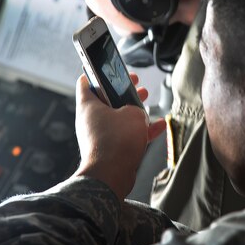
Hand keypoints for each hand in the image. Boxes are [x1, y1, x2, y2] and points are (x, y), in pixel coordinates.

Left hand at [73, 73, 165, 200]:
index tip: (109, 69)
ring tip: (146, 101)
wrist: (111, 175)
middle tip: (134, 84)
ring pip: (117, 117)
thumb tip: (137, 114)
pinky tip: (158, 126)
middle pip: (105, 99)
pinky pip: (125, 135)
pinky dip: (140, 130)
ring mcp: (99, 135)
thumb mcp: (133, 114)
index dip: (96, 72)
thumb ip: (136, 108)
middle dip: (122, 91)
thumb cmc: (116, 141)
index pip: (85, 81)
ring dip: (132, 110)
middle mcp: (90, 120)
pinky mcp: (109, 150)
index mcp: (88, 105)